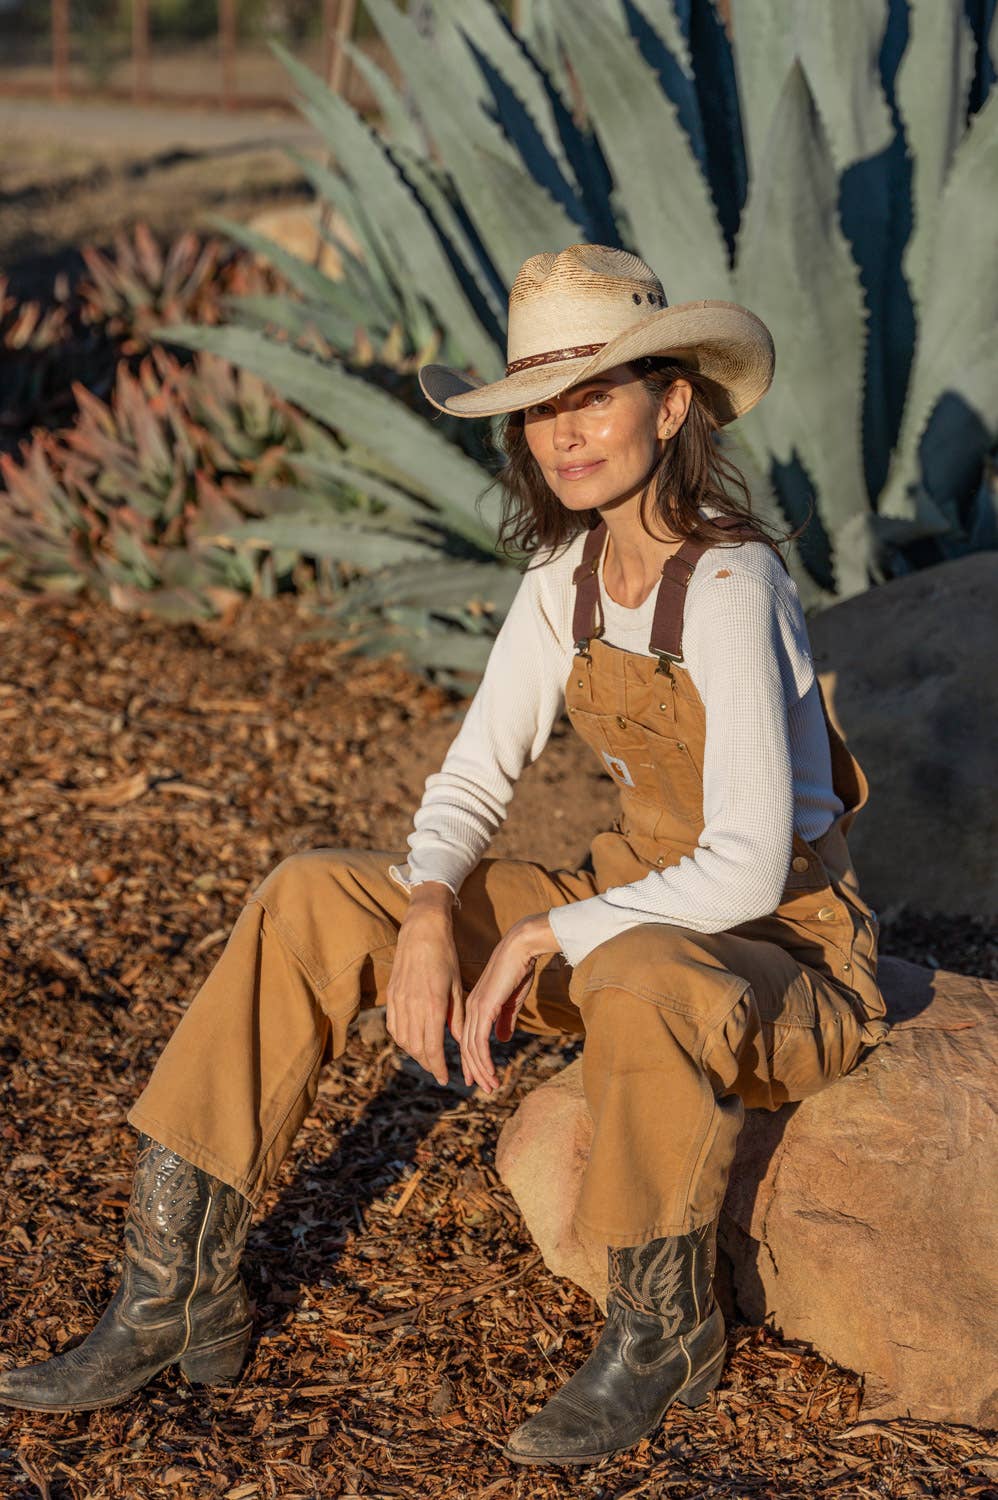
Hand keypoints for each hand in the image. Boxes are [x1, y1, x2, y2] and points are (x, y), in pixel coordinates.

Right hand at [386, 885, 463, 1086]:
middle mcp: (411, 1006)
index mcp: (432, 1006)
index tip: (446, 1079)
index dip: (439, 1067)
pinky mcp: (391, 995)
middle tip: (439, 1071)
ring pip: (403, 1039)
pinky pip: (393, 1026)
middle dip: (428, 1064)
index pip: (432, 1047)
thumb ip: (456, 1017)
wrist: (422, 931)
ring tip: (427, 1058)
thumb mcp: (456, 987)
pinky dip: (402, 1039)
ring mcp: (398, 1001)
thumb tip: (459, 1042)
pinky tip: (412, 1041)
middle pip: (416, 1048)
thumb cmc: (446, 957)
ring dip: (414, 1053)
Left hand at [461, 914, 557, 1093]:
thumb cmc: (518, 970)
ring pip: (473, 1049)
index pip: (468, 1039)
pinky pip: (481, 1042)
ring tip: (491, 1086)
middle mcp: (471, 1009)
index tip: (477, 1077)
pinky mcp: (485, 1009)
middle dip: (476, 1070)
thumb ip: (505, 1020)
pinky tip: (491, 1073)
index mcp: (475, 1006)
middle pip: (468, 1047)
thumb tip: (502, 1039)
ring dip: (482, 1070)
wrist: (521, 948)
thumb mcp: (512, 1001)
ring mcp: (476, 1009)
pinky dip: (485, 1061)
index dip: (472, 1060)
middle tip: (485, 1088)